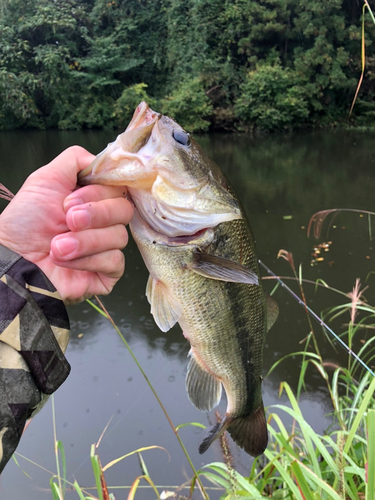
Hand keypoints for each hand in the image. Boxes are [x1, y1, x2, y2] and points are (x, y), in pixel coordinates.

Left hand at [0, 146, 132, 303]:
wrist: (13, 259)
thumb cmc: (25, 223)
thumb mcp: (46, 179)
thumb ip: (76, 160)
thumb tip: (104, 161)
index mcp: (93, 198)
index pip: (118, 188)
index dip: (98, 192)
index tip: (69, 200)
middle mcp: (104, 222)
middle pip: (124, 210)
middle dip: (94, 215)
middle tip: (67, 220)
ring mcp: (108, 248)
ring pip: (120, 236)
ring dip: (85, 241)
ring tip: (57, 246)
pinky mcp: (109, 273)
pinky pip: (115, 260)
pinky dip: (88, 260)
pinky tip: (65, 261)